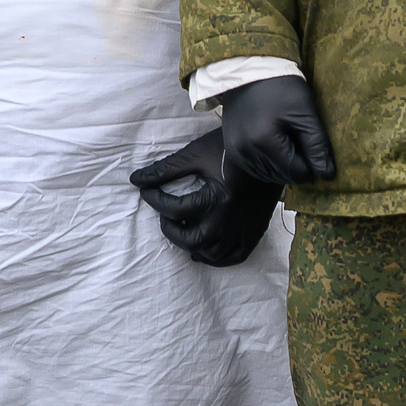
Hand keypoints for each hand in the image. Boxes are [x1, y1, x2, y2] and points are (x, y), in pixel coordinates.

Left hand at [130, 129, 284, 266]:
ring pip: (211, 254)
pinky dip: (216, 257)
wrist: (269, 150)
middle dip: (171, 230)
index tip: (147, 192)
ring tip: (184, 230)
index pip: (175, 210)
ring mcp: (244, 229)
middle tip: (166, 217)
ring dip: (192, 246)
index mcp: (216, 199)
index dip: (155, 200)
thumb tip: (136, 179)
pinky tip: (205, 247)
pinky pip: (234, 257)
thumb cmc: (231, 148)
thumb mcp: (197, 154)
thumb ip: (166, 169)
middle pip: (192, 240)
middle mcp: (230, 220)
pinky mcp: (254, 231)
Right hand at [219, 76, 336, 186]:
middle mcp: (246, 152)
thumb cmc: (281, 87)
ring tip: (285, 136)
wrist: (250, 70)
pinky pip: (257, 169)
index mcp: (264, 142)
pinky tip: (273, 141)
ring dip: (282, 164)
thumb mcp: (305, 112)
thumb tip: (327, 176)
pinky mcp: (232, 150)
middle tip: (297, 135)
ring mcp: (236, 153)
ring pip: (270, 176)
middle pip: (283, 176)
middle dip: (296, 163)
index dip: (311, 163)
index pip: (297, 173)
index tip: (311, 143)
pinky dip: (269, 162)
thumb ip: (317, 145)